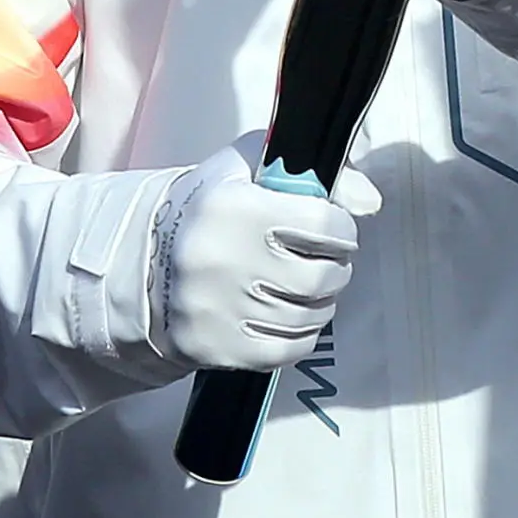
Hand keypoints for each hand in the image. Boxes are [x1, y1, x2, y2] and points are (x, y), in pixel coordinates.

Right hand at [148, 134, 381, 371]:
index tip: (335, 231)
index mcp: (233, 207)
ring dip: (321, 303)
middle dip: (336, 270)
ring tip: (307, 289)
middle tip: (325, 264)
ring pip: (308, 316)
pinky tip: (290, 317)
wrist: (146, 263)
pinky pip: (287, 350)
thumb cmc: (213, 210)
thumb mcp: (254, 167)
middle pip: (321, 277)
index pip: (325, 225)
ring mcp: (216, 309)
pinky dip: (302, 335)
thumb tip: (370, 202)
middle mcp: (221, 259)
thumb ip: (317, 173)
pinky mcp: (215, 348)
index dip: (341, 230)